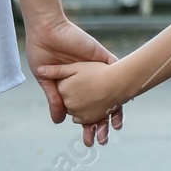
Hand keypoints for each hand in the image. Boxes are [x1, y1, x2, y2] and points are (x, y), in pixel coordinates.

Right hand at [24, 16, 123, 145]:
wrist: (46, 30)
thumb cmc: (41, 53)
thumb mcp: (46, 80)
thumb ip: (54, 99)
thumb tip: (58, 121)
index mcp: (73, 87)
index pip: (85, 110)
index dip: (88, 125)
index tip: (90, 140)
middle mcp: (87, 80)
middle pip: (100, 105)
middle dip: (103, 123)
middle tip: (104, 139)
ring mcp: (96, 69)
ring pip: (112, 91)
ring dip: (115, 108)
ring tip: (116, 126)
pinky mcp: (101, 57)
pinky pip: (118, 68)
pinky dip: (125, 80)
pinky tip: (128, 97)